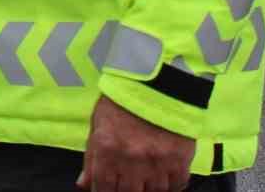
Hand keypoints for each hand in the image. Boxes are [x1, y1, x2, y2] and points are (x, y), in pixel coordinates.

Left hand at [77, 95, 194, 191]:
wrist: (156, 83)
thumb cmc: (122, 101)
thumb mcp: (98, 124)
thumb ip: (91, 158)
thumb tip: (84, 184)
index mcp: (107, 148)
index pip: (103, 187)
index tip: (107, 189)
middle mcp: (132, 158)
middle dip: (126, 191)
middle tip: (127, 183)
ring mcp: (158, 161)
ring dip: (148, 189)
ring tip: (144, 179)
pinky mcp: (180, 159)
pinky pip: (177, 184)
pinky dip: (170, 186)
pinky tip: (163, 177)